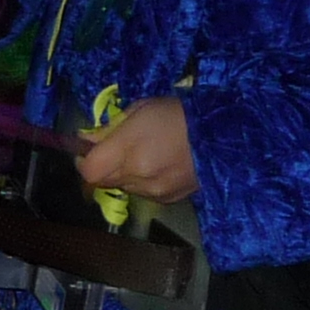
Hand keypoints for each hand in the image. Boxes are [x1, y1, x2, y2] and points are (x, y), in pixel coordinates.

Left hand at [76, 96, 194, 202]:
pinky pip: (143, 194)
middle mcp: (140, 177)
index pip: (89, 170)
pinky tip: (158, 167)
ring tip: (143, 156)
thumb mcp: (140, 110)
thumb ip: (110, 128)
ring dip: (124, 175)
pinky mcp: (168, 200)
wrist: (224, 135)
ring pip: (123, 188)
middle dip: (103, 167)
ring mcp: (155, 192)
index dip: (84, 161)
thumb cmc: (178, 114)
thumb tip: (87, 140)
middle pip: (103, 182)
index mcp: (131, 151)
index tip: (89, 150)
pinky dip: (143, 183)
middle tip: (116, 150)